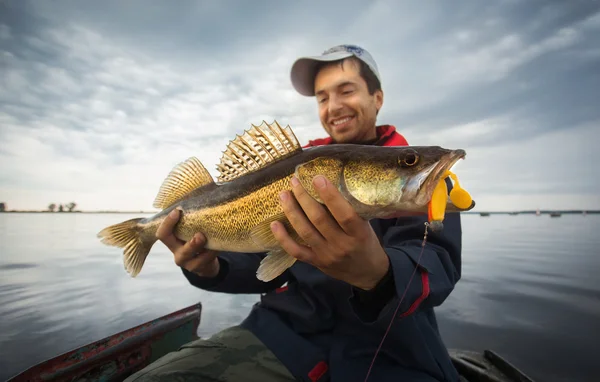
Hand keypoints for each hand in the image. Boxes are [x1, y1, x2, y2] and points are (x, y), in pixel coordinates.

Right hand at [156, 208, 219, 277]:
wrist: (206, 261)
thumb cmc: (199, 236)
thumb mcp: (194, 227)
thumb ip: (194, 211)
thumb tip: (207, 184)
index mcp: (172, 238)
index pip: (162, 232)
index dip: (167, 222)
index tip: (177, 211)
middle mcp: (175, 249)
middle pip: (173, 246)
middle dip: (182, 235)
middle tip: (200, 235)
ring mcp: (185, 260)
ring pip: (189, 255)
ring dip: (201, 247)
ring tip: (211, 241)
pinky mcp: (197, 267)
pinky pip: (204, 260)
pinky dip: (213, 252)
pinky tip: (220, 246)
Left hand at [271, 175, 389, 289]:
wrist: (368, 273)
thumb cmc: (367, 243)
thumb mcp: (366, 226)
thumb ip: (351, 210)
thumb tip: (331, 185)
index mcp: (358, 234)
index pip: (344, 214)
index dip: (330, 195)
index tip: (317, 178)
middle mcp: (342, 245)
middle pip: (319, 219)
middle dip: (304, 198)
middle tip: (295, 181)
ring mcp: (327, 255)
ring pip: (305, 231)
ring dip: (292, 212)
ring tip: (284, 195)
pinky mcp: (316, 262)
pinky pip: (296, 251)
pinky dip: (283, 238)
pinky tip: (275, 223)